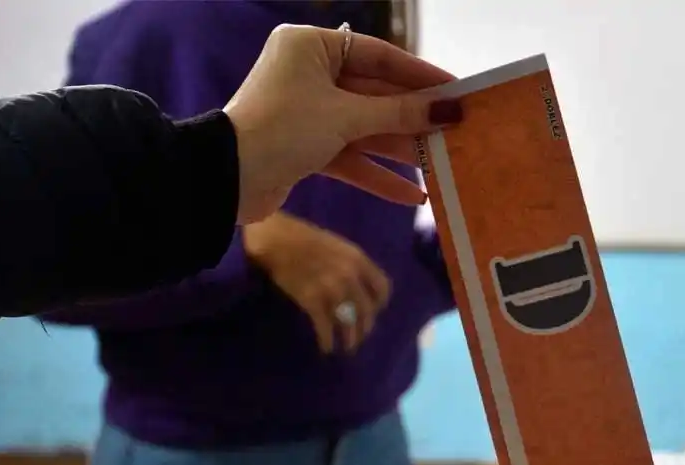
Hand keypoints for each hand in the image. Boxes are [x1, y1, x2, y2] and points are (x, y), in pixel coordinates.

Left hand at [221, 24, 462, 222]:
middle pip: (375, 94)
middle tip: (456, 131)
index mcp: (312, 47)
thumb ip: (400, 113)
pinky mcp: (305, 147)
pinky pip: (349, 155)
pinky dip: (376, 174)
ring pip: (365, 128)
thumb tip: (449, 109)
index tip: (458, 90)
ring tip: (442, 165)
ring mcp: (307, 112)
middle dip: (413, 118)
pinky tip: (412, 196)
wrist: (227, 178)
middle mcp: (309, 74)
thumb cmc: (284, 128)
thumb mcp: (346, 116)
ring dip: (400, 149)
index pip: (380, 56)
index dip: (421, 75)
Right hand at [243, 213, 390, 352]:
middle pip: (367, 310)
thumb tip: (360, 286)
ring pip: (348, 322)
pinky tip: (327, 347)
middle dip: (366, 326)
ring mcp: (332, 289)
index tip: (374, 311)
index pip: (383, 288)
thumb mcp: (338, 246)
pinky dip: (327, 340)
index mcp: (359, 260)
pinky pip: (325, 326)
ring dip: (350, 338)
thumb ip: (352, 265)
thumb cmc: (305, 238)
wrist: (276, 239)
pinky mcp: (312, 301)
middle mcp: (350, 276)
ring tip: (349, 347)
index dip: (380, 303)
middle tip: (361, 335)